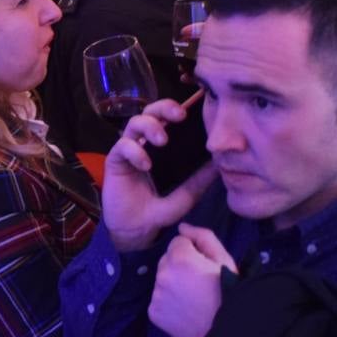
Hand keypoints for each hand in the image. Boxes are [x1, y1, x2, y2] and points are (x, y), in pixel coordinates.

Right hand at [102, 99, 217, 253]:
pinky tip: (146, 165)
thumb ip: (201, 179)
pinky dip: (135, 151)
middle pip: (151, 111)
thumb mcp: (187, 194)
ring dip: (150, 126)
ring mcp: (129, 149)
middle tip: (179, 116)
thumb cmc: (161, 210)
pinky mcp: (115, 160)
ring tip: (162, 140)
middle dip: (165, 108)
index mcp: (164, 146)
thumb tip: (222, 162)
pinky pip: (122, 146)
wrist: (137, 230)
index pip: (170, 118)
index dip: (179, 107)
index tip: (195, 107)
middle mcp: (145, 143)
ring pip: (135, 122)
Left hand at [148, 223, 236, 336]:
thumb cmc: (230, 293)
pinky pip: (159, 299)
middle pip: (167, 260)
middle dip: (180, 265)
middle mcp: (163, 275)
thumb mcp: (224, 260)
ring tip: (194, 298)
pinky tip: (185, 310)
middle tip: (200, 283)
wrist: (228, 333)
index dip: (193, 252)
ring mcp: (156, 295)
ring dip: (173, 283)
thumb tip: (182, 227)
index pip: (178, 242)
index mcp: (180, 259)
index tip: (204, 266)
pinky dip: (168, 301)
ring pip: (162, 279)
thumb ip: (203, 237)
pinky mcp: (154, 312)